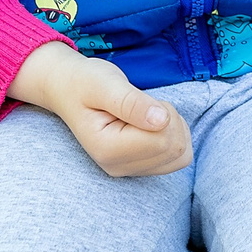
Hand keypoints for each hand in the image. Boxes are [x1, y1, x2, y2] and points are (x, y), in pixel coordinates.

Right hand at [11, 43, 191, 177]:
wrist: (69, 89)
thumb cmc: (86, 82)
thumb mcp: (106, 84)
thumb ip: (132, 103)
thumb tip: (161, 120)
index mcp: (107, 150)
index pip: (163, 140)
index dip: (162, 112)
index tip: (138, 100)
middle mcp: (118, 167)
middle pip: (175, 149)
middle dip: (169, 118)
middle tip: (141, 104)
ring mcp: (129, 170)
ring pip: (181, 155)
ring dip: (173, 127)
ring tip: (145, 112)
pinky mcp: (140, 167)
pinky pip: (178, 157)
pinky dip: (174, 136)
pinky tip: (152, 123)